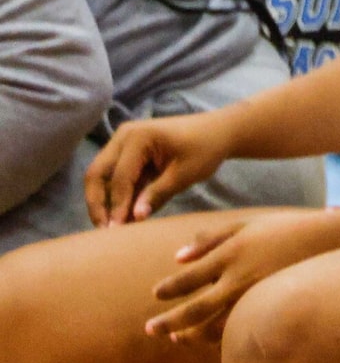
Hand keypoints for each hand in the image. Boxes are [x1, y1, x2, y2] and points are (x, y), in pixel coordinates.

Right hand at [87, 112, 233, 225]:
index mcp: (138, 137)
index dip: (117, 205)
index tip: (115, 230)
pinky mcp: (128, 150)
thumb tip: (133, 218)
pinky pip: (115, 174)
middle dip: (97, 203)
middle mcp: (124, 136)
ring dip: (104, 200)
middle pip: (97, 173)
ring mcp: (123, 141)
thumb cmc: (206, 149)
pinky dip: (117, 193)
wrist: (219, 131)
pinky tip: (122, 214)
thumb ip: (157, 195)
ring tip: (111, 226)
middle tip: (103, 229)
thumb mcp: (184, 175)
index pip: (119, 177)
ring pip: (101, 175)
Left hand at [144, 210, 333, 344]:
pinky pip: (240, 330)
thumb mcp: (247, 225)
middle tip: (150, 329)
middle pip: (195, 309)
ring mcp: (257, 297)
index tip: (156, 295)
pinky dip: (220, 336)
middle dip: (170, 322)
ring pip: (216, 327)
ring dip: (192, 334)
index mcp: (232, 254)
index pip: (188, 278)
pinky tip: (210, 335)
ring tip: (178, 337)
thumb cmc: (287, 229)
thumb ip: (211, 238)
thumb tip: (177, 257)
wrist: (333, 242)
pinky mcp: (272, 309)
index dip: (169, 289)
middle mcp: (240, 279)